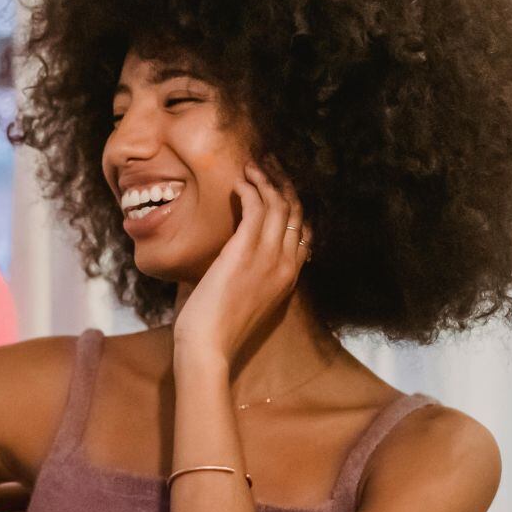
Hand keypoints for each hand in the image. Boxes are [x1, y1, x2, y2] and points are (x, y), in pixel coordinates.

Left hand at [172, 162, 311, 363]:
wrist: (208, 346)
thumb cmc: (218, 327)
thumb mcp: (246, 298)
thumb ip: (250, 275)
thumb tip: (233, 257)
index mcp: (289, 277)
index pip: (303, 231)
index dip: (293, 205)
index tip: (278, 188)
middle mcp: (286, 263)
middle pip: (295, 212)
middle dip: (283, 184)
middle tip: (268, 166)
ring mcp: (269, 256)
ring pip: (278, 204)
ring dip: (265, 180)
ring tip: (251, 167)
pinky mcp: (245, 250)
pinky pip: (256, 207)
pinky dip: (249, 189)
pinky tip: (239, 181)